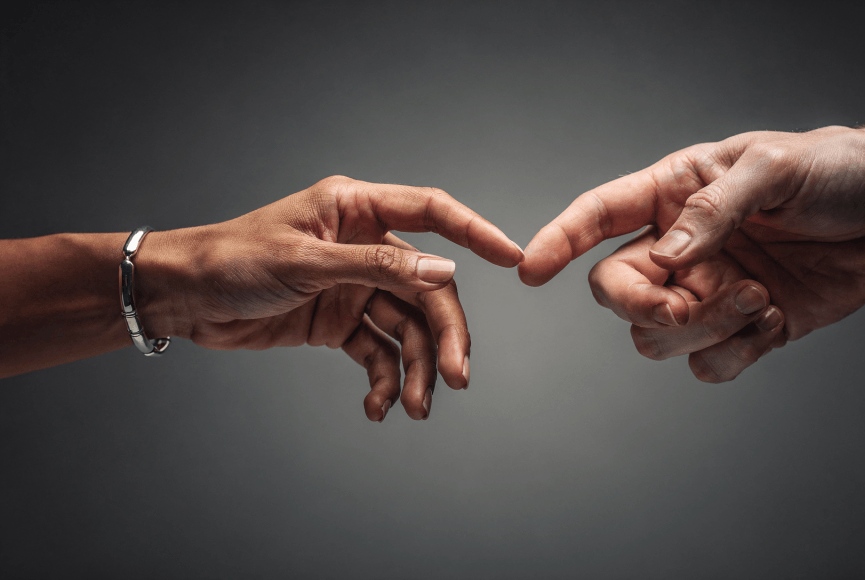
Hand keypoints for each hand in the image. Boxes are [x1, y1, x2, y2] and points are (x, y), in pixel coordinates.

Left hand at [140, 176, 522, 419]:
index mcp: (357, 209)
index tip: (513, 258)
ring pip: (408, 328)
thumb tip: (444, 272)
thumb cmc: (232, 259)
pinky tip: (378, 408)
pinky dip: (383, 381)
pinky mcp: (341, 322)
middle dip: (445, 335)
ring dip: (417, 369)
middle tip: (456, 378)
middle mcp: (365, 245)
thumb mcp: (305, 262)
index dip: (476, 233)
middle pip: (429, 289)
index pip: (432, 213)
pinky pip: (378, 353)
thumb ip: (377, 267)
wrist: (183, 298)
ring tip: (416, 408)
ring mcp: (356, 286)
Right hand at [519, 93, 864, 381]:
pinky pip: (708, 365)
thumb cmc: (834, 168)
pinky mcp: (744, 330)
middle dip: (640, 306)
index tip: (529, 269)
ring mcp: (708, 293)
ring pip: (657, 338)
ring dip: (702, 328)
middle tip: (682, 302)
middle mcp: (679, 249)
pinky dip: (736, 352)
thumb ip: (712, 211)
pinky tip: (774, 316)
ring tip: (758, 296)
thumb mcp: (772, 168)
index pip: (597, 219)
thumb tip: (665, 258)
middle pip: (615, 294)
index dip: (559, 242)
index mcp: (671, 195)